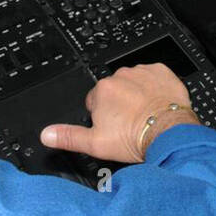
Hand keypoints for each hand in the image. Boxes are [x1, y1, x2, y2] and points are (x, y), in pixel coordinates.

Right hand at [40, 64, 197, 163]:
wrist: (167, 132)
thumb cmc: (134, 137)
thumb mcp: (94, 143)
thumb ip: (68, 136)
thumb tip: (47, 134)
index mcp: (102, 90)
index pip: (95, 100)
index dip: (103, 116)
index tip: (112, 125)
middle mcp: (121, 76)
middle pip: (115, 90)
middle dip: (119, 103)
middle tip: (128, 122)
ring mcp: (142, 72)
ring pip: (135, 82)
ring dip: (137, 94)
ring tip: (143, 114)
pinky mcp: (161, 72)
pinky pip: (155, 77)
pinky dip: (155, 88)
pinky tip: (156, 103)